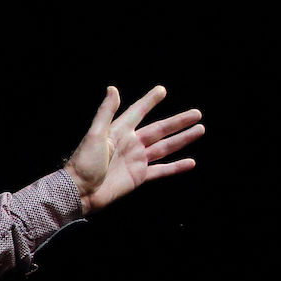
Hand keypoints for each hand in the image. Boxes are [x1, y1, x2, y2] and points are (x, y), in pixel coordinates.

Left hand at [64, 86, 204, 214]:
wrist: (80, 191)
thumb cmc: (84, 162)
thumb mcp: (95, 134)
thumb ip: (106, 112)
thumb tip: (113, 88)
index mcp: (119, 131)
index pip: (137, 112)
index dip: (149, 102)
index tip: (162, 90)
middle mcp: (131, 144)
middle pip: (159, 129)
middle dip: (178, 121)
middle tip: (197, 113)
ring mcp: (136, 160)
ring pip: (165, 147)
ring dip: (183, 139)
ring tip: (200, 129)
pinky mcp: (139, 176)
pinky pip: (162, 170)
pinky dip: (176, 167)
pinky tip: (191, 162)